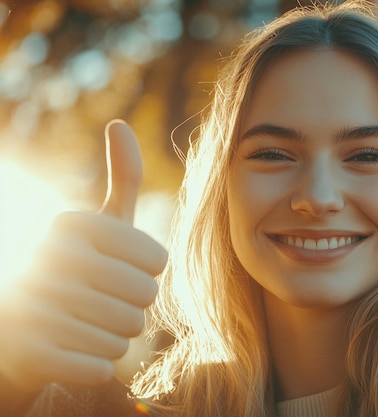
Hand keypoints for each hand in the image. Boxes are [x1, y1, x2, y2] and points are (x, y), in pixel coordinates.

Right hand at [0, 121, 167, 390]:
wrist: (16, 324)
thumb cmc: (75, 266)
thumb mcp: (99, 222)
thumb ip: (122, 178)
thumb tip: (120, 125)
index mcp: (73, 224)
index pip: (158, 261)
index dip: (147, 273)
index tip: (117, 269)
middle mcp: (51, 258)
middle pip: (146, 297)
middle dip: (134, 305)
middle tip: (102, 300)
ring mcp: (37, 306)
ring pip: (127, 333)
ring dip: (116, 333)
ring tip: (85, 321)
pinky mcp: (33, 353)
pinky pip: (104, 365)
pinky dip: (97, 362)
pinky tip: (72, 347)